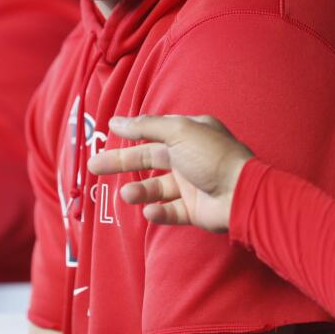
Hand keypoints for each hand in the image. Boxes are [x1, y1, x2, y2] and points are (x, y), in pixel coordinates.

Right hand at [87, 114, 253, 233]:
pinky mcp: (194, 209)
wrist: (240, 193)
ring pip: (157, 187)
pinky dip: (159, 212)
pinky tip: (150, 212)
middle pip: (148, 159)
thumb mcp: (177, 131)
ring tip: (127, 195)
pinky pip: (171, 211)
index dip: (132, 132)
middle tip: (94, 167)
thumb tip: (115, 121)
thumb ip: (145, 127)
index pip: (154, 131)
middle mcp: (188, 157)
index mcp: (188, 134)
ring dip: (140, 191)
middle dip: (121, 163)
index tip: (108, 133)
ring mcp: (191, 184)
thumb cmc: (211, 155)